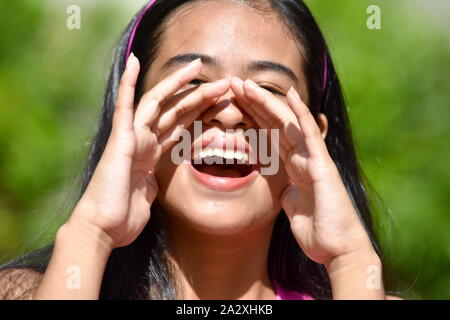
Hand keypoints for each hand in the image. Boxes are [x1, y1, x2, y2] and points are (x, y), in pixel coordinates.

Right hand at [68, 56, 229, 248]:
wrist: (104, 229)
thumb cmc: (124, 216)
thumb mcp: (148, 195)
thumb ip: (153, 181)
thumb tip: (156, 179)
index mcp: (151, 153)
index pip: (180, 125)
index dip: (200, 111)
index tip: (220, 100)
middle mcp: (143, 141)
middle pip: (175, 110)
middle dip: (199, 95)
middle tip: (224, 82)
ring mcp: (131, 138)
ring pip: (159, 104)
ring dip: (179, 84)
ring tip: (199, 65)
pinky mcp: (120, 140)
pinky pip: (124, 107)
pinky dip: (127, 83)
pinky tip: (134, 62)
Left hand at [230, 77, 375, 265]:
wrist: (337, 249)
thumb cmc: (317, 230)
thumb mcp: (292, 207)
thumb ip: (287, 192)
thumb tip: (282, 189)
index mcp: (292, 166)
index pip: (267, 135)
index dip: (250, 117)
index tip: (230, 103)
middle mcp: (301, 157)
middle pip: (273, 124)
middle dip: (252, 104)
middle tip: (231, 84)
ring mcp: (312, 158)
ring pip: (286, 124)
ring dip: (266, 102)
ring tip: (245, 84)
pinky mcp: (322, 165)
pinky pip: (310, 135)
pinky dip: (300, 114)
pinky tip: (289, 95)